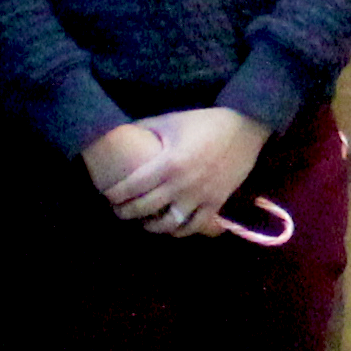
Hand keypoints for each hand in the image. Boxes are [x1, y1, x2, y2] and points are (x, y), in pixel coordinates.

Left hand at [84, 105, 263, 234]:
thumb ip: (146, 128)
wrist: (244, 128)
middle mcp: (181, 185)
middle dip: (125, 212)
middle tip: (118, 210)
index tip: (106, 195)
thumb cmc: (205, 122)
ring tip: (142, 222)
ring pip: (168, 224)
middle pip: (144, 208)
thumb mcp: (171, 120)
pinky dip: (180, 231)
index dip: (114, 195)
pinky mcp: (216, 203)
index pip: (132, 187)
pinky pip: (195, 226)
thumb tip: (122, 132)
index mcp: (167, 164)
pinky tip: (171, 227)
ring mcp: (200, 197)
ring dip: (150, 227)